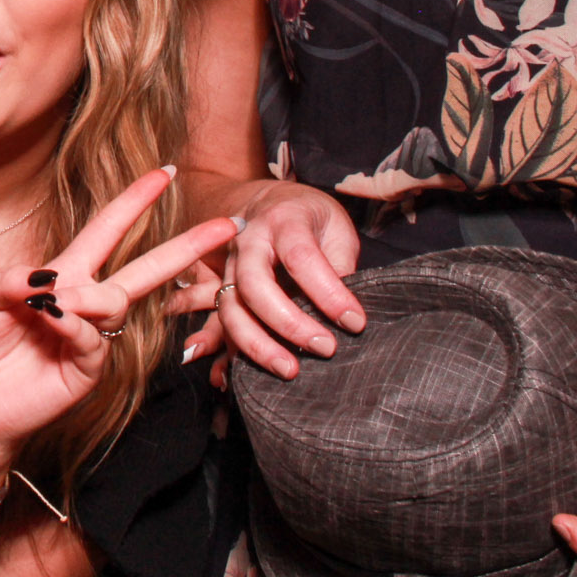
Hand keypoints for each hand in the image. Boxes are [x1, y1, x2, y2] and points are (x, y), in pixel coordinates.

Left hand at [0, 167, 239, 486]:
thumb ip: (13, 278)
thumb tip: (50, 279)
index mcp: (61, 276)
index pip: (105, 232)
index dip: (133, 202)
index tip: (165, 172)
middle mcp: (83, 302)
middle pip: (145, 268)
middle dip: (186, 246)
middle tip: (227, 224)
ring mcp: (89, 336)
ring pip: (117, 299)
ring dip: (91, 295)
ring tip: (55, 304)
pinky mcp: (87, 369)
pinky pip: (94, 336)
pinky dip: (74, 323)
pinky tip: (53, 320)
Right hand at [216, 180, 364, 379]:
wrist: (267, 202)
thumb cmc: (310, 216)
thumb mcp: (335, 227)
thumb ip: (340, 264)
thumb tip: (347, 312)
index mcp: (282, 220)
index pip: (301, 258)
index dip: (328, 293)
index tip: (355, 322)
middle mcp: (247, 242)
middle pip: (254, 285)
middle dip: (288, 323)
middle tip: (325, 349)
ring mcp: (228, 266)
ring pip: (230, 308)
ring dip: (256, 344)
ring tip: (289, 370)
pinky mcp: (223, 288)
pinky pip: (220, 323)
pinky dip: (231, 351)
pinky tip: (245, 374)